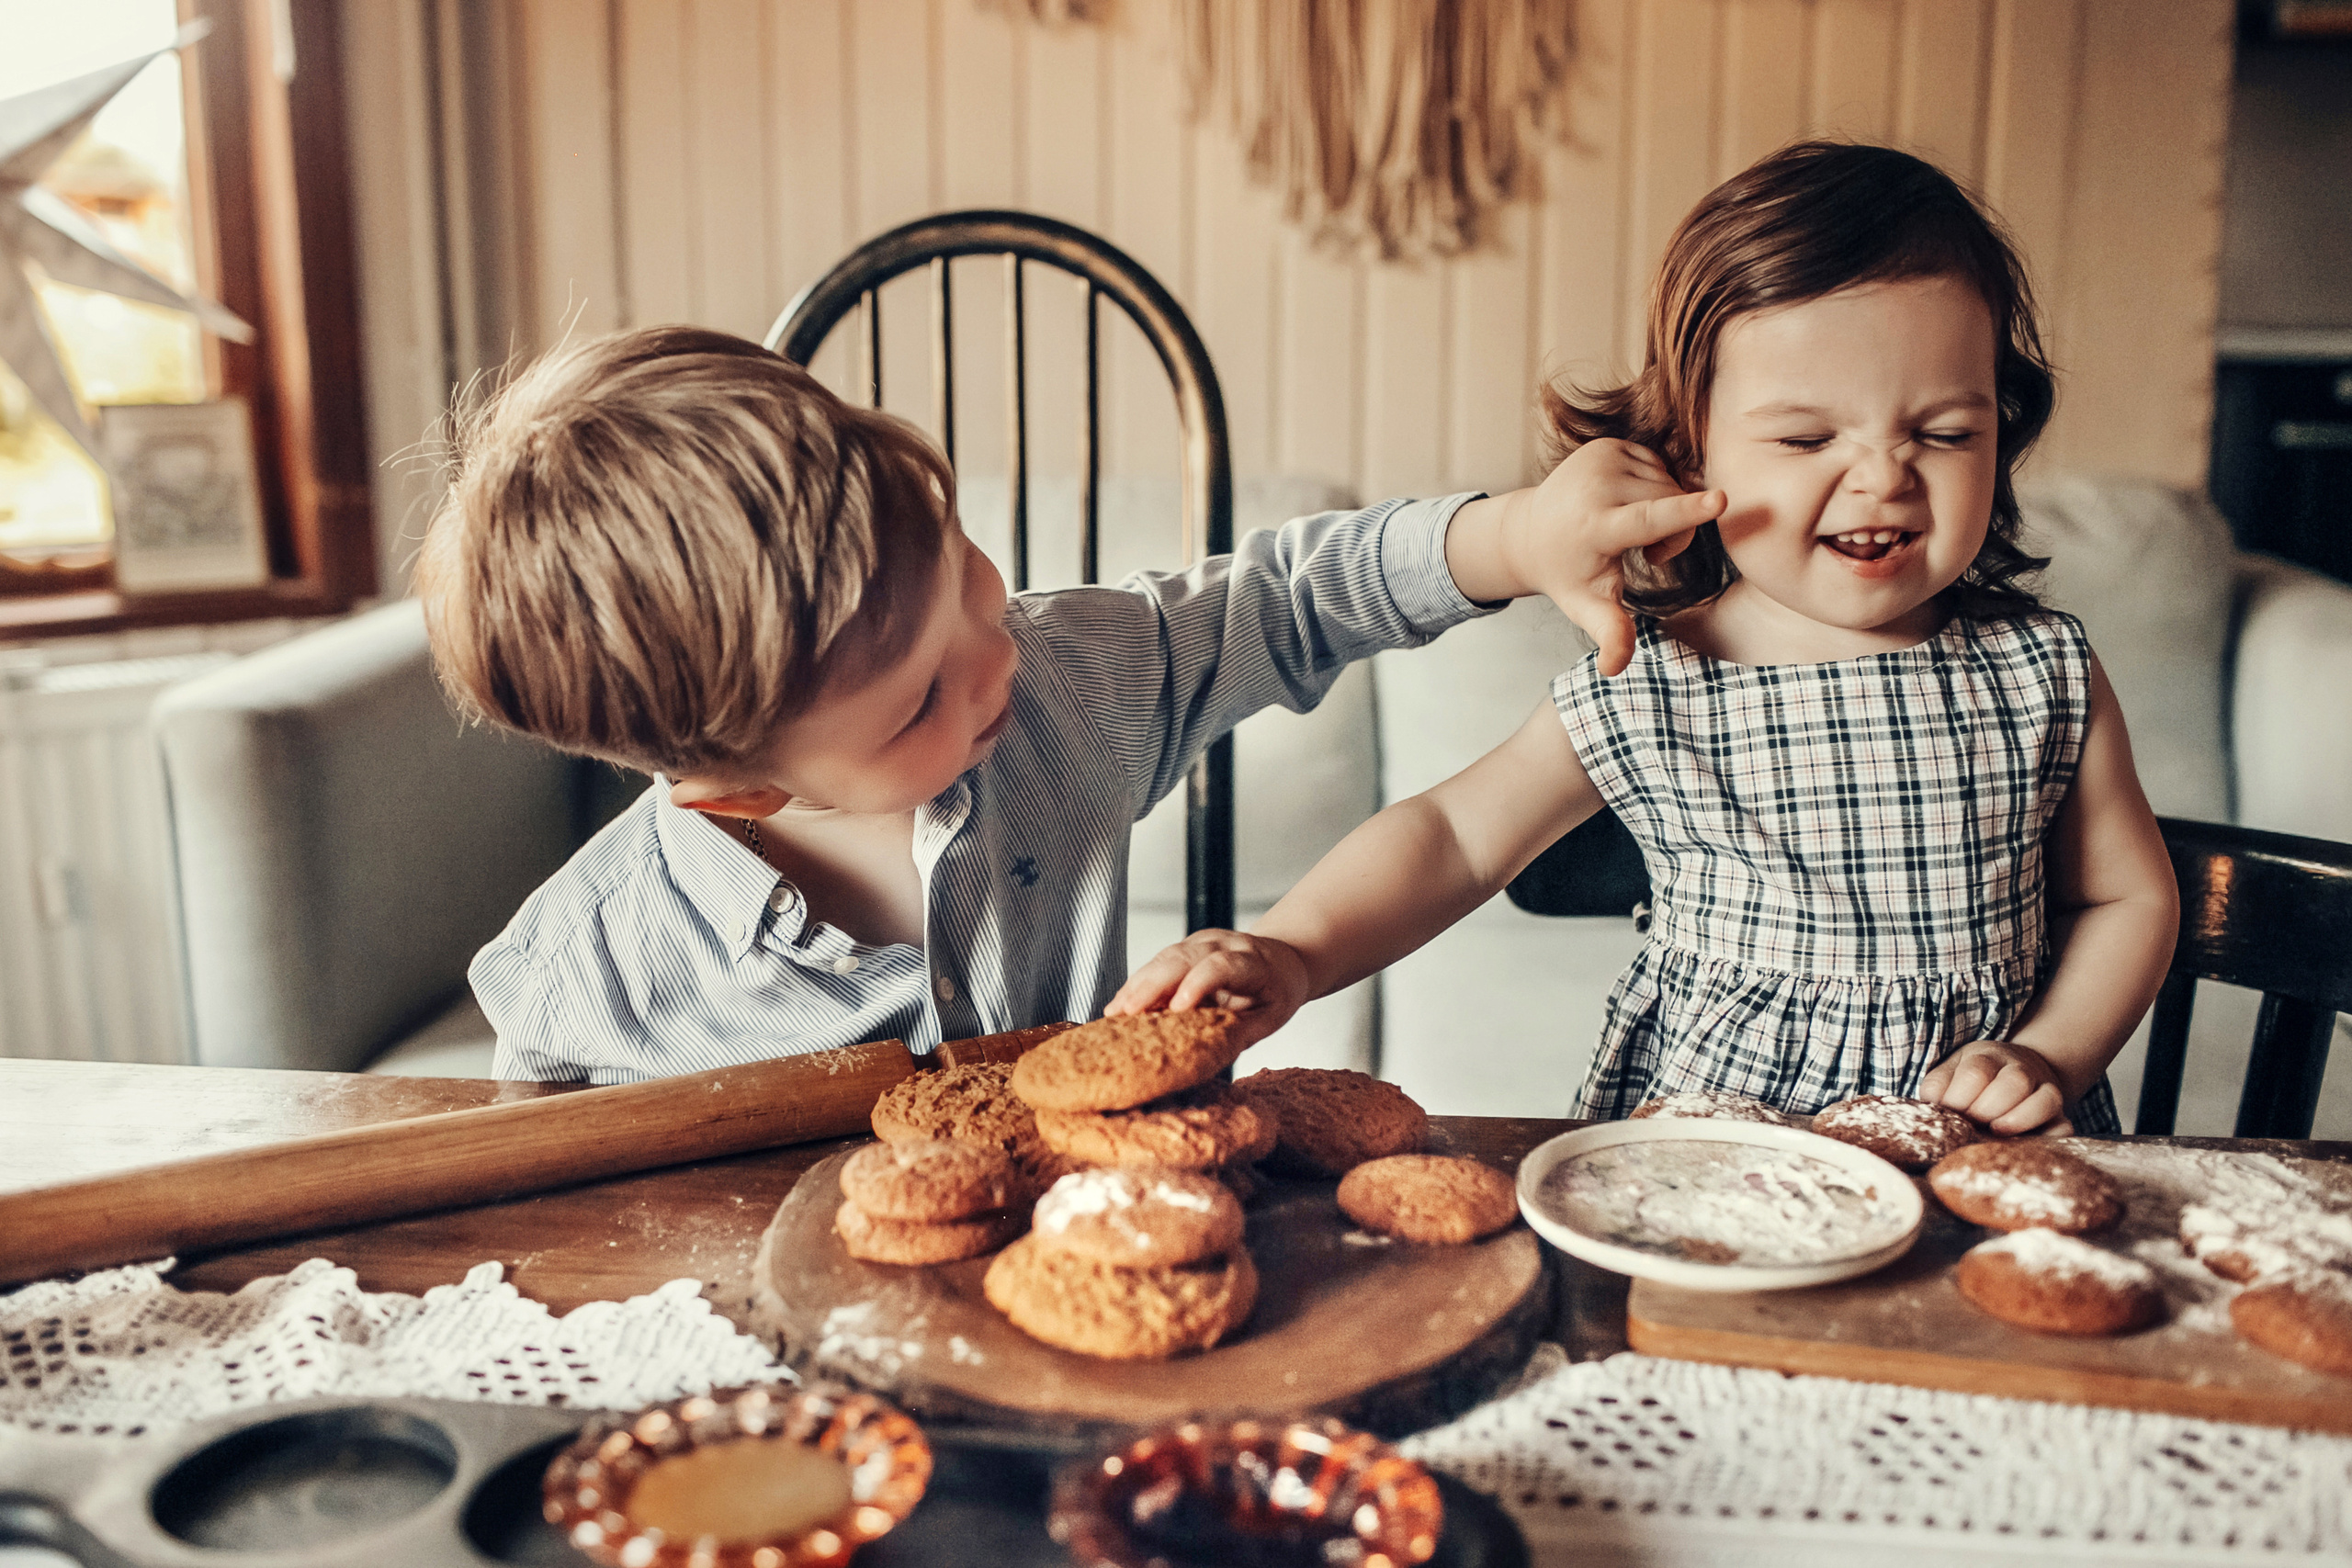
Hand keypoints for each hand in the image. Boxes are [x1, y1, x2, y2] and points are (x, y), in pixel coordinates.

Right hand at [1105, 929, 1311, 1054]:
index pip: (1222, 965)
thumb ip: (1243, 1032)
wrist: (1283, 959)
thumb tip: (1209, 1054)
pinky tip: (1120, 1005)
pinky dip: (1138, 984)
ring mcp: (1201, 942)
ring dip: (1137, 984)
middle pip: (1183, 956)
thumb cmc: (1277, 991)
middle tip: (1127, 1012)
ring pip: (1164, 958)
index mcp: (1252, 960)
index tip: (1177, 1009)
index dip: (1198, 984)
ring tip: (1115, 1013)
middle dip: (1153, 983)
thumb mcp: (1272, 1015)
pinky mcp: (1184, 948)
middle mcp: (1222, 943)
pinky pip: (1157, 964)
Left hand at [1504, 439, 1725, 675]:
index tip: (1720, 500)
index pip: (1648, 519)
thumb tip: (1613, 670)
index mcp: (1596, 526)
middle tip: (1644, 554)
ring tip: (1631, 529)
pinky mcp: (1608, 443)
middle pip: (1673, 505)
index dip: (1686, 512)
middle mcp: (1597, 485)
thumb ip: (1610, 632)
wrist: (1531, 532)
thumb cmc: (1568, 575)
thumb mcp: (1587, 606)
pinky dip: (1654, 487)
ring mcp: (1602, 458)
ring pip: (1671, 483)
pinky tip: (1627, 503)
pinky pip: (1659, 465)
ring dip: (1666, 510)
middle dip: (1674, 532)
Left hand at [1921, 1041, 2074, 1135]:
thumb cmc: (1974, 1078)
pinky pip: (2065, 1126)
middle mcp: (2021, 1070)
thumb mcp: (1951, 1071)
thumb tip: (1931, 1104)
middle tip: (1972, 1123)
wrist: (2017, 1069)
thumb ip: (1938, 1086)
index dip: (1960, 1097)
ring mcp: (2045, 1091)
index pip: (1976, 1072)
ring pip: (2046, 1099)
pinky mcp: (2059, 1116)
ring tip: (1996, 1131)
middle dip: (1988, 1108)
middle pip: (2014, 1082)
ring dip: (2019, 1120)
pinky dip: (2051, 1138)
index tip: (1952, 1112)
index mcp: (1988, 1057)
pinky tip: (2027, 1145)